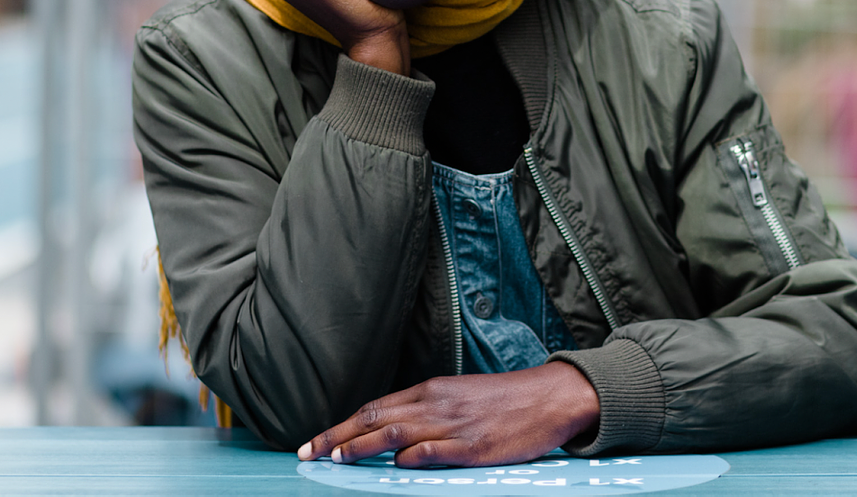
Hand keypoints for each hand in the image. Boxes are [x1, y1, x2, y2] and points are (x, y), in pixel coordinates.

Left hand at [297, 362, 599, 468]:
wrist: (549, 396)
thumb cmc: (503, 400)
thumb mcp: (458, 396)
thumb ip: (425, 412)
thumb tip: (389, 438)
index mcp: (430, 391)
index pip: (374, 408)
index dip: (341, 426)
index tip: (314, 443)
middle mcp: (436, 404)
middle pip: (376, 420)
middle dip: (337, 438)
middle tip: (307, 454)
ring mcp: (456, 425)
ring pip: (398, 434)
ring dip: (363, 447)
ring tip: (336, 460)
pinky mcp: (477, 446)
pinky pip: (439, 450)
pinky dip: (415, 456)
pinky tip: (397, 464)